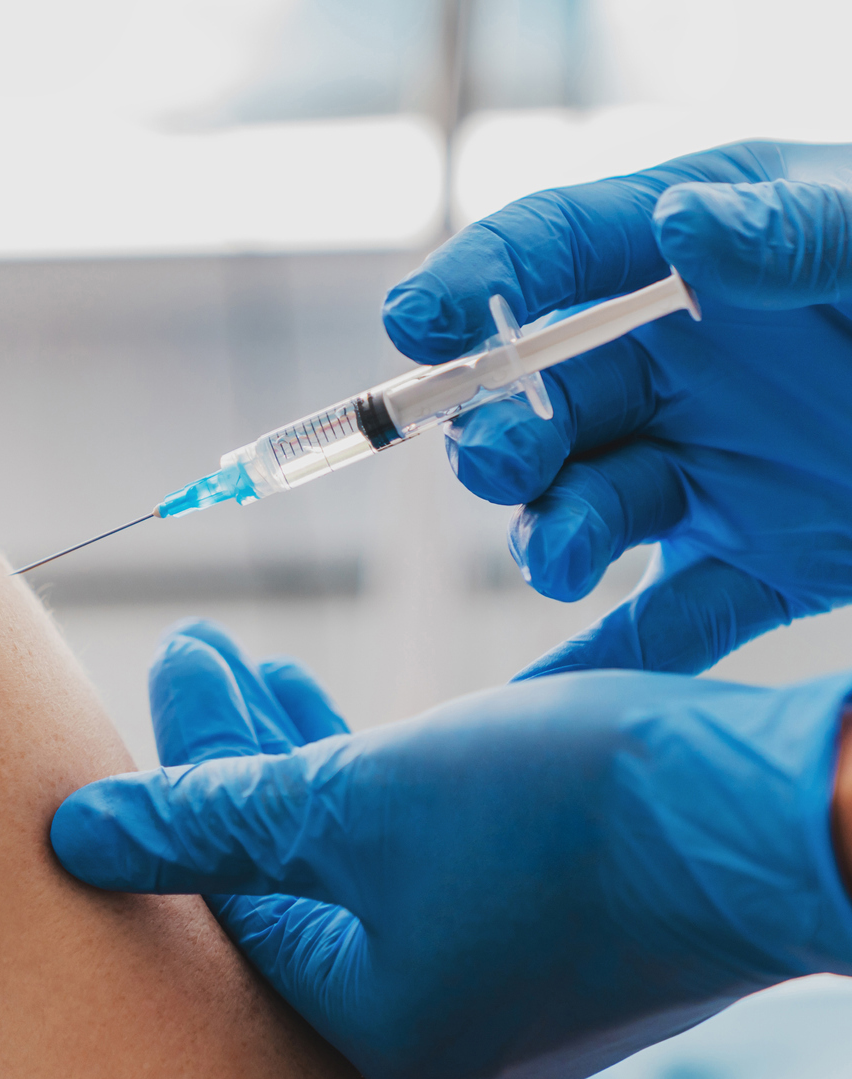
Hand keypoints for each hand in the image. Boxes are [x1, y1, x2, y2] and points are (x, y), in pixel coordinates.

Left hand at [50, 620, 851, 1078]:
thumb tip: (71, 839)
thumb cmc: (566, 816)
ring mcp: (509, 994)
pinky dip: (389, 791)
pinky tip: (368, 727)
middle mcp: (436, 1034)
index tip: (174, 664)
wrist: (781, 818)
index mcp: (371, 1028)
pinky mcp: (568, 942)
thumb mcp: (354, 801)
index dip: (183, 776)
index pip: (231, 897)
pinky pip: (436, 864)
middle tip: (200, 655)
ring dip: (310, 763)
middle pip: (292, 882)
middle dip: (238, 759)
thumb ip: (206, 820)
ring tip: (261, 669)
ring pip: (366, 867)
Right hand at [383, 140, 851, 676]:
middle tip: (511, 462)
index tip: (416, 325)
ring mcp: (718, 472)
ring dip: (550, 537)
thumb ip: (803, 233)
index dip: (481, 281)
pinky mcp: (754, 565)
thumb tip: (682, 226)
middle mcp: (694, 369)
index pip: (567, 250)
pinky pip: (657, 626)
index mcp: (713, 259)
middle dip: (504, 433)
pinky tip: (538, 712)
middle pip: (550, 400)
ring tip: (566, 560)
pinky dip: (598, 672)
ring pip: (586, 511)